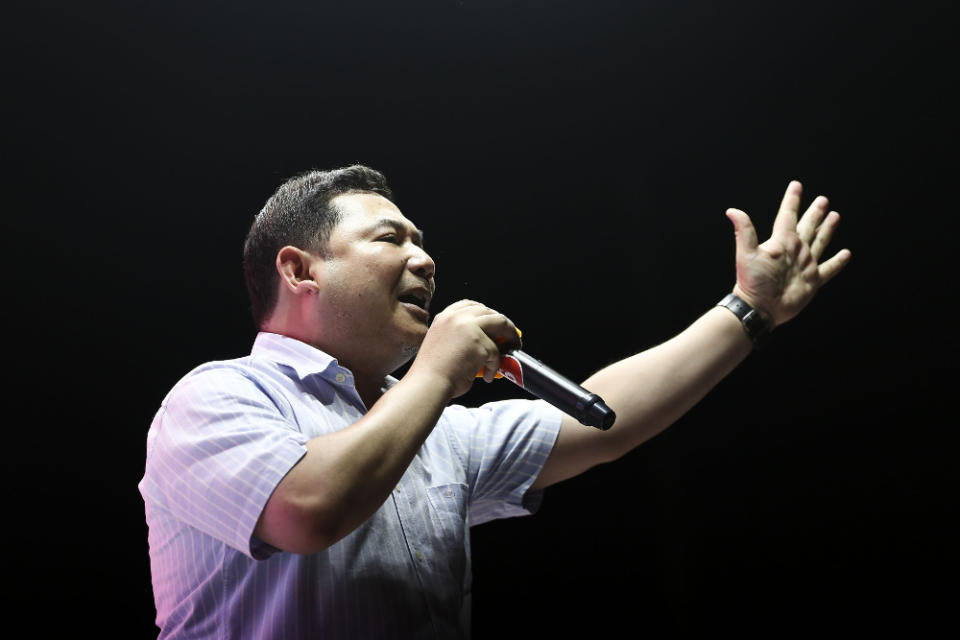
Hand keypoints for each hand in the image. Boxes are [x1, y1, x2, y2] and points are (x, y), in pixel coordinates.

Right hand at [407, 299, 521, 397]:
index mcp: (445, 317)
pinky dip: (496, 366)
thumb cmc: (433, 371)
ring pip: (501, 323)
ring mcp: (469, 328)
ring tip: (512, 349)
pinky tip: (488, 375)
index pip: (470, 305)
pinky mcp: (480, 343)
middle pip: (489, 312)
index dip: (486, 313)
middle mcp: (457, 317)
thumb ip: (460, 336)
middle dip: (503, 324)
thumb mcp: (442, 343)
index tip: (493, 323)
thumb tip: (486, 342)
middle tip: (510, 337)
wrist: (428, 384)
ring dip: (511, 336)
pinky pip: (497, 353)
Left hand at [726, 180, 851, 326]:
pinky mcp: (812, 281)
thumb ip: (744, 231)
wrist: (760, 307)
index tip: (796, 185)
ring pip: (819, 242)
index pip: (788, 215)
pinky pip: (829, 269)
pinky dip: (838, 262)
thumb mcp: (746, 254)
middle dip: (815, 213)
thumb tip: (731, 211)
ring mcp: (805, 265)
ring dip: (827, 230)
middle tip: (823, 199)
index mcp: (781, 241)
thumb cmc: (752, 282)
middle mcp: (794, 250)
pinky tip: (846, 253)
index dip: (792, 201)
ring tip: (835, 216)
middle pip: (807, 226)